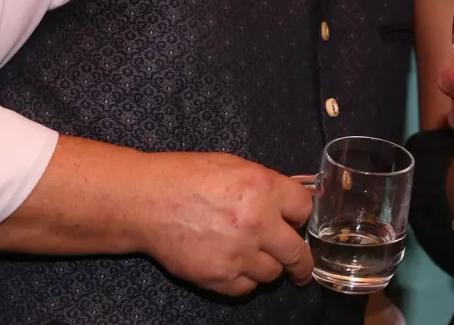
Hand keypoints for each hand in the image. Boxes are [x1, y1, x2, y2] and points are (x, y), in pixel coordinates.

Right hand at [133, 151, 315, 295]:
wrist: (147, 201)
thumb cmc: (187, 177)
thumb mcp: (236, 166)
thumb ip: (267, 186)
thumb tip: (288, 203)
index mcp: (265, 188)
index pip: (305, 209)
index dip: (301, 216)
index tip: (297, 222)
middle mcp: (257, 222)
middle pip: (297, 252)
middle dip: (302, 261)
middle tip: (302, 268)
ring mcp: (238, 252)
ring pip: (272, 273)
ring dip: (268, 267)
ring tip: (254, 257)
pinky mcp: (217, 275)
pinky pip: (245, 287)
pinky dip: (243, 280)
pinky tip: (234, 266)